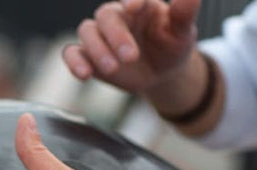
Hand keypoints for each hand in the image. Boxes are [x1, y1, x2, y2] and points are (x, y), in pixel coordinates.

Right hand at [63, 0, 201, 93]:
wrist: (161, 72)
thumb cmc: (172, 46)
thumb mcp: (183, 32)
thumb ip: (184, 13)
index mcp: (140, 4)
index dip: (130, 0)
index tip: (134, 8)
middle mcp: (117, 16)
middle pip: (106, 16)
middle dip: (116, 36)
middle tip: (131, 57)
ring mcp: (100, 35)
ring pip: (87, 31)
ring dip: (97, 49)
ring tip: (113, 69)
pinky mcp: (88, 55)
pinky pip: (71, 52)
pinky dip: (74, 61)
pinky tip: (84, 74)